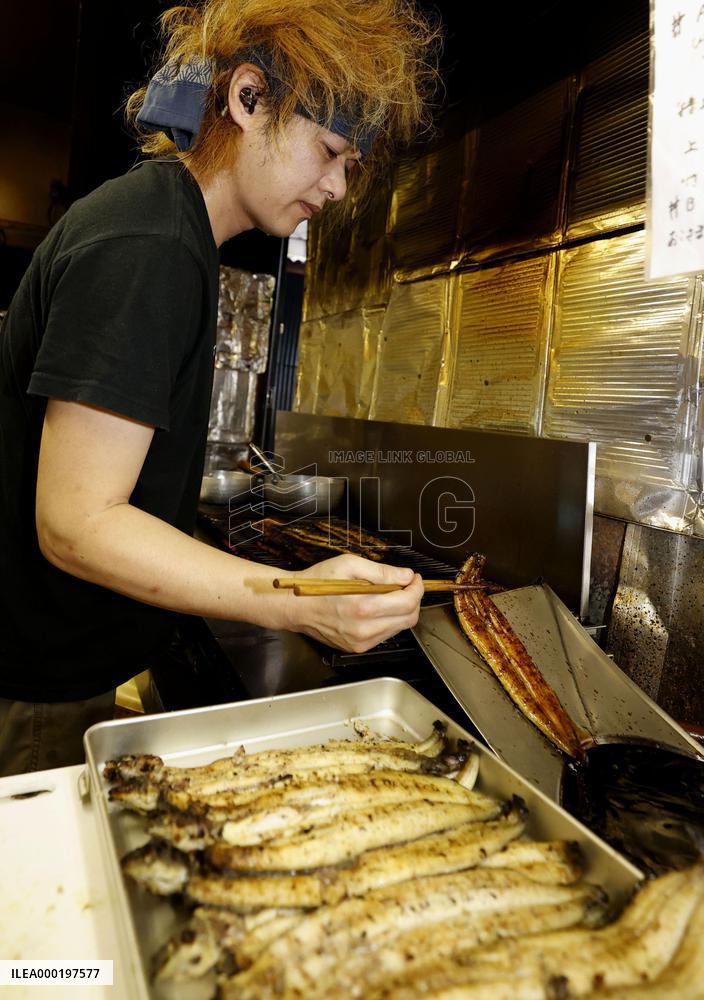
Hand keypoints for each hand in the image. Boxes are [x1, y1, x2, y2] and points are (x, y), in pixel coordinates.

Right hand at [288, 554, 422, 652]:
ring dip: (401, 611)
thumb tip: (406, 576)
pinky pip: (384, 635)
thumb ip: (382, 572)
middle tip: (405, 585)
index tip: (415, 578)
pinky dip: (388, 620)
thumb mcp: (349, 565)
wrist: (294, 606)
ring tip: (388, 595)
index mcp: (363, 607)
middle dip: (413, 599)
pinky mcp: (357, 648)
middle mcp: (364, 629)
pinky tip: (376, 608)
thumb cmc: (317, 584)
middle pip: (409, 618)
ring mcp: (361, 642)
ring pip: (399, 628)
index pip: (408, 602)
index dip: (417, 588)